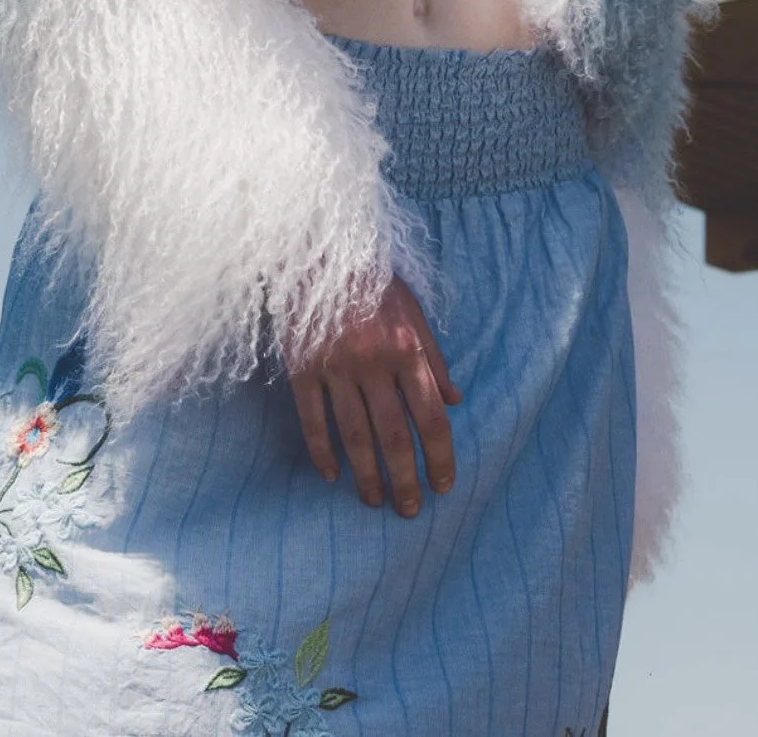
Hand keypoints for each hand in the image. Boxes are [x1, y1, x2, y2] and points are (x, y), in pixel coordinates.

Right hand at [289, 275, 461, 516]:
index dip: (439, 457)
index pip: (431, 416)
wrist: (319, 247)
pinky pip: (312, 419)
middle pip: (393, 436)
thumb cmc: (374, 279)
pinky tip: (331, 475)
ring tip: (373, 502)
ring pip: (354, 435)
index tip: (442, 486)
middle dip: (404, 479)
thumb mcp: (414, 310)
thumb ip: (434, 358)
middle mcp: (374, 363)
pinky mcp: (302, 367)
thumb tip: (455, 400)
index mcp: (406, 349)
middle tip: (409, 510)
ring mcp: (335, 367)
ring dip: (366, 475)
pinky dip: (321, 451)